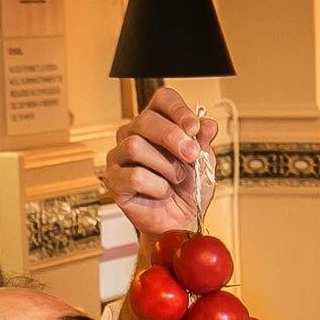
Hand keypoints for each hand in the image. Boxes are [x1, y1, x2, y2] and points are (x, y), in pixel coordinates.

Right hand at [103, 87, 219, 238]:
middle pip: (145, 119)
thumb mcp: (203, 163)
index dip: (178, 110)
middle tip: (191, 156)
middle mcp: (133, 133)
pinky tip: (161, 192)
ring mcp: (119, 155)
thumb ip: (203, 142)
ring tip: (175, 179)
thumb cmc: (188, 188)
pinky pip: (134, 176)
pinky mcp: (112, 179)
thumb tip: (207, 124)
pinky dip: (156, 187)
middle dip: (173, 138)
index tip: (194, 128)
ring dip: (165, 166)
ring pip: (136, 146)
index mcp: (157, 121)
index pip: (162, 99)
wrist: (180, 220)